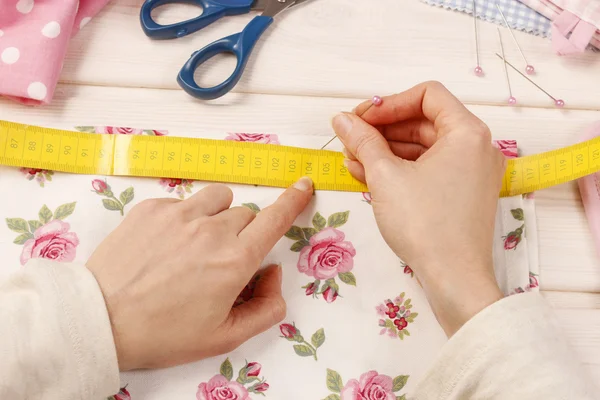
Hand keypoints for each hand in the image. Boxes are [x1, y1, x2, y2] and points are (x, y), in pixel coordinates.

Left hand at [86, 178, 313, 369]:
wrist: (101, 321)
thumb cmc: (164, 334)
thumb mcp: (225, 337)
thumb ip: (267, 307)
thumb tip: (273, 273)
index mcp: (235, 261)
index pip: (275, 219)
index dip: (293, 201)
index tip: (303, 186)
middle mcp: (212, 230)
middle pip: (245, 215)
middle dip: (242, 234)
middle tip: (219, 262)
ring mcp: (180, 214)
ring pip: (218, 198)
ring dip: (218, 215)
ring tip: (196, 243)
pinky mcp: (152, 207)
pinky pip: (184, 201)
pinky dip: (185, 217)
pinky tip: (165, 245)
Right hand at [332, 82, 504, 335]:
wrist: (454, 279)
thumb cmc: (424, 223)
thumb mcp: (385, 176)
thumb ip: (363, 141)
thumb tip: (342, 120)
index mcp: (467, 132)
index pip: (427, 95)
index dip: (389, 103)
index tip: (360, 119)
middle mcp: (476, 147)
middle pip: (423, 120)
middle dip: (382, 129)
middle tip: (350, 139)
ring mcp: (472, 172)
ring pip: (423, 147)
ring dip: (386, 150)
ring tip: (352, 160)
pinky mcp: (463, 193)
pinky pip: (429, 168)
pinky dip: (400, 168)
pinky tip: (368, 175)